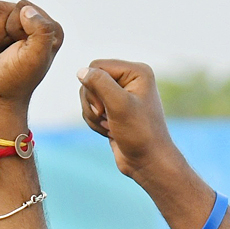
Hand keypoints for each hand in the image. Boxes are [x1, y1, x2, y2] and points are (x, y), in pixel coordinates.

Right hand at [0, 0, 62, 119]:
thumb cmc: (15, 81)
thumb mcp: (35, 59)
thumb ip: (42, 31)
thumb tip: (26, 9)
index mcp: (46, 28)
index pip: (22, 6)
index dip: (15, 28)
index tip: (19, 51)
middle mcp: (27, 23)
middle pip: (0, 6)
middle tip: (6, 55)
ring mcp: (4, 24)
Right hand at [77, 60, 181, 184]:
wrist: (148, 162)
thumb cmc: (139, 134)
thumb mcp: (119, 105)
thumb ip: (99, 83)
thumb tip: (81, 72)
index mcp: (136, 72)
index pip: (96, 66)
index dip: (93, 88)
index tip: (103, 109)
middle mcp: (129, 80)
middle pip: (90, 81)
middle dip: (92, 104)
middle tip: (106, 119)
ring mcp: (121, 95)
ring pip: (88, 96)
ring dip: (93, 115)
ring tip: (109, 128)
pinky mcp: (113, 110)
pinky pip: (91, 109)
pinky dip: (95, 122)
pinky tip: (109, 132)